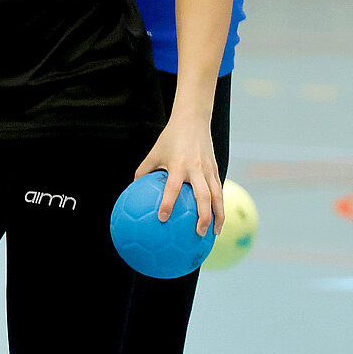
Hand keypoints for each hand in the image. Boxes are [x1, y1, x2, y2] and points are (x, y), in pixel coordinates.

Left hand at [134, 119, 222, 236]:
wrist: (193, 120)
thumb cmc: (170, 138)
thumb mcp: (154, 153)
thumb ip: (143, 172)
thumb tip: (132, 193)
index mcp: (178, 165)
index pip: (173, 187)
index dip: (168, 203)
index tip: (162, 218)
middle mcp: (196, 168)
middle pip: (203, 196)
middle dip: (203, 216)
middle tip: (198, 233)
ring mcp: (208, 169)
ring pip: (217, 195)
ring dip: (218, 215)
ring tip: (214, 233)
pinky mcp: (216, 168)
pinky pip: (219, 190)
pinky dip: (219, 206)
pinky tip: (217, 219)